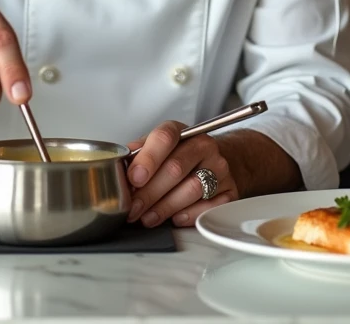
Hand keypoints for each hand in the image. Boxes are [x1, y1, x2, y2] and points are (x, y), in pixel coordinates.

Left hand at [124, 121, 238, 228]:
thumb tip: (119, 170)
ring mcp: (219, 167)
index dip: (147, 159)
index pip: (164, 138)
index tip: (133, 179)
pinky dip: (189, 215)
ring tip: (148, 217)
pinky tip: (174, 218)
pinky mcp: (230, 190)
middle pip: (175, 168)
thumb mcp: (157, 148)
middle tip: (133, 208)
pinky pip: (210, 205)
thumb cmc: (180, 156)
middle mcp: (203, 146)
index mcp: (181, 132)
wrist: (217, 161)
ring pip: (192, 189)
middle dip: (149, 192)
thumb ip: (138, 156)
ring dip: (165, 207)